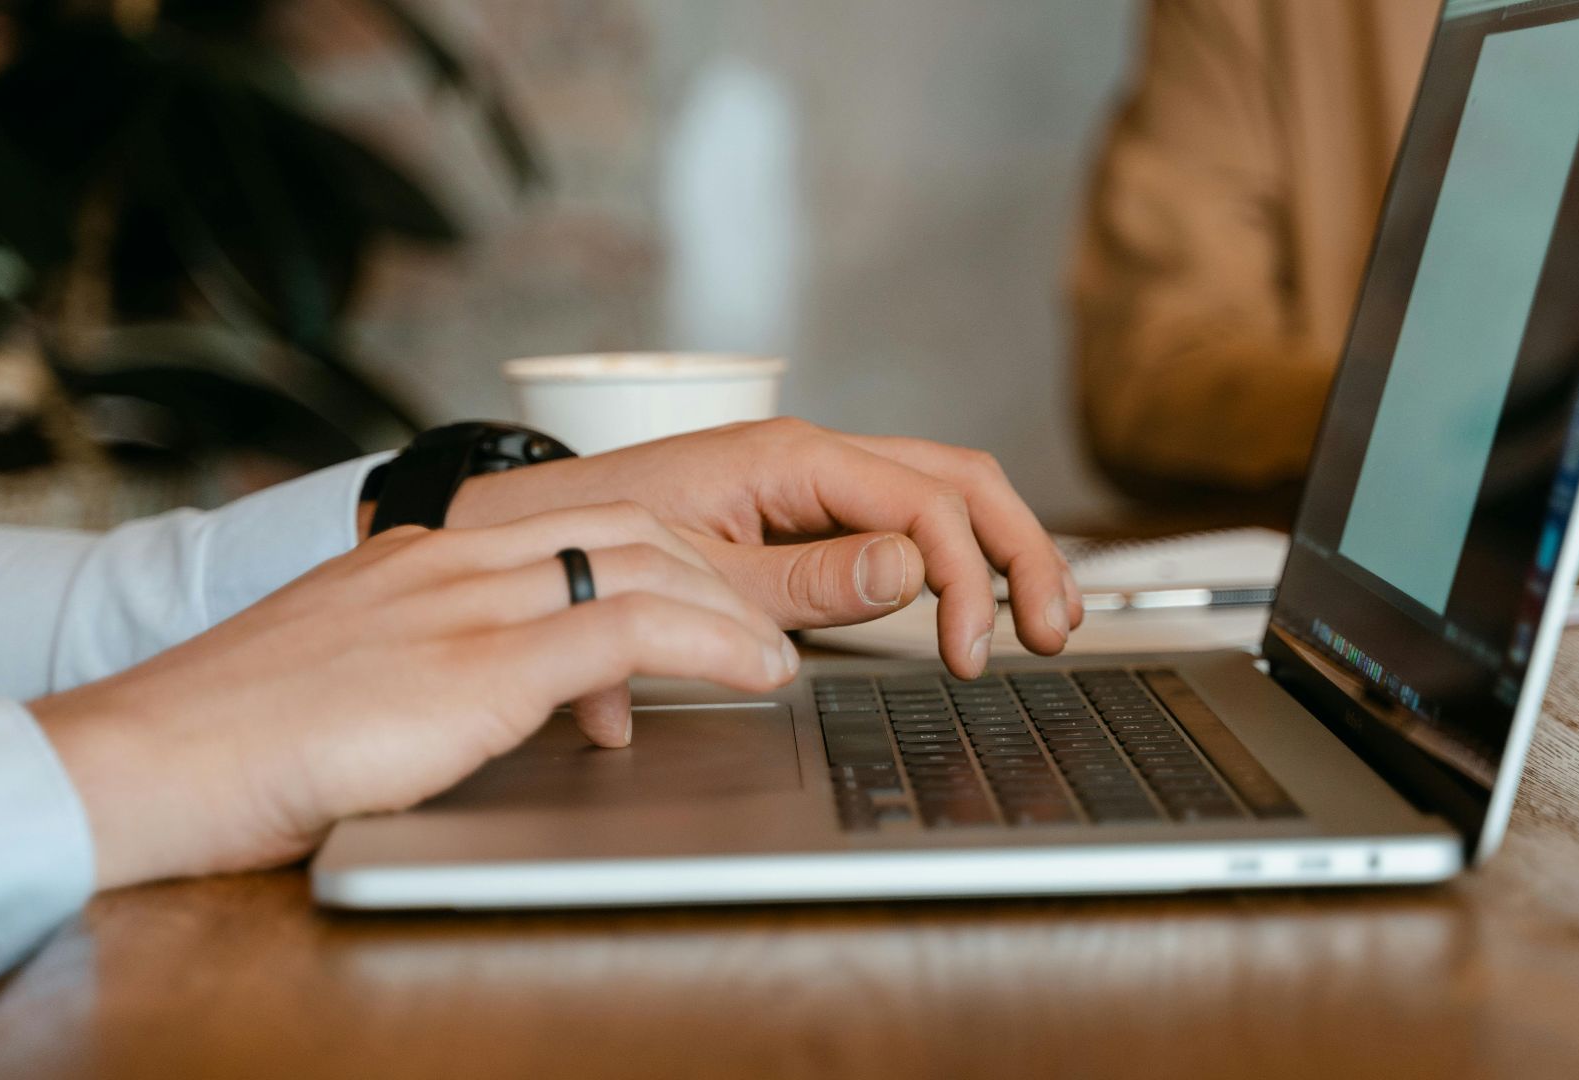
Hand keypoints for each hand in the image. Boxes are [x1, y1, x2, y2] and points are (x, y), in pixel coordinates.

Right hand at [30, 504, 795, 889]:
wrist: (145, 759)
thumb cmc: (233, 740)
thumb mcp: (345, 678)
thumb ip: (423, 667)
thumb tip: (490, 702)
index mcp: (416, 558)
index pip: (570, 522)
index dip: (659, 555)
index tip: (706, 592)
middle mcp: (447, 562)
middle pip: (624, 526)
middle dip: (712, 570)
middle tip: (760, 622)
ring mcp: (461, 606)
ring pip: (639, 562)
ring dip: (730, 605)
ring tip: (774, 654)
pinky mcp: (473, 667)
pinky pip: (627, 631)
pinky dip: (710, 644)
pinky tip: (754, 671)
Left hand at [448, 418, 1083, 677]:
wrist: (527, 528)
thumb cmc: (593, 539)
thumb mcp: (700, 572)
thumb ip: (807, 579)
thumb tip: (911, 571)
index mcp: (791, 457)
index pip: (922, 504)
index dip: (966, 578)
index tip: (966, 653)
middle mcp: (812, 456)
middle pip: (959, 480)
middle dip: (1020, 550)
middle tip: (1052, 628)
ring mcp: (812, 480)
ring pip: (943, 490)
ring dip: (1003, 547)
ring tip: (1043, 613)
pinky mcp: (804, 511)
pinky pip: (904, 515)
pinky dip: (958, 553)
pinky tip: (981, 593)